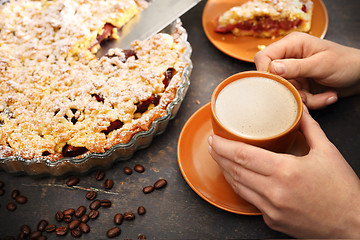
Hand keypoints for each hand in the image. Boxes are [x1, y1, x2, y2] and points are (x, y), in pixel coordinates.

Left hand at [208, 109, 359, 237]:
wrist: (352, 224)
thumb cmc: (342, 190)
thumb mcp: (327, 152)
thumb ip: (309, 128)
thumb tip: (300, 110)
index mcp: (286, 171)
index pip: (243, 155)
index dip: (223, 146)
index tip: (214, 137)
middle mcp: (274, 192)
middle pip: (235, 170)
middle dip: (219, 156)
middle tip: (212, 145)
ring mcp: (271, 209)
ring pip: (238, 186)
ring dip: (225, 171)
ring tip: (219, 158)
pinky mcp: (272, 220)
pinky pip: (249, 200)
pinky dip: (240, 186)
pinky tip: (237, 177)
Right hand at [254, 32, 359, 108]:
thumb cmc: (346, 62)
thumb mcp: (321, 64)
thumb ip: (296, 66)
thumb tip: (272, 68)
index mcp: (292, 44)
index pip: (264, 56)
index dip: (264, 71)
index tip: (274, 85)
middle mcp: (289, 58)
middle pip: (272, 78)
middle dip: (289, 91)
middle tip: (304, 95)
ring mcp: (294, 73)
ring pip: (285, 92)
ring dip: (305, 99)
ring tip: (325, 96)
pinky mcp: (300, 86)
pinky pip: (296, 98)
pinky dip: (313, 102)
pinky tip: (328, 96)